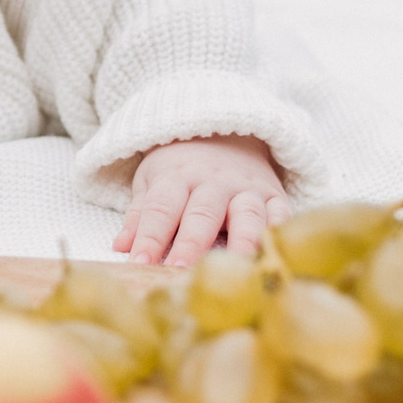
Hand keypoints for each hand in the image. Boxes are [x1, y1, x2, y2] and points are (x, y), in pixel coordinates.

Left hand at [113, 136, 290, 266]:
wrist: (223, 132)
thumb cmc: (180, 167)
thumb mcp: (152, 181)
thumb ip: (139, 215)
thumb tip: (121, 247)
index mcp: (177, 178)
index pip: (160, 209)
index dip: (149, 236)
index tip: (139, 264)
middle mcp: (213, 182)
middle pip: (202, 213)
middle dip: (191, 243)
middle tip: (180, 270)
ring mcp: (246, 188)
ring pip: (246, 214)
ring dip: (241, 241)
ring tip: (237, 269)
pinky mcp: (274, 195)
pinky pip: (281, 213)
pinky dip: (280, 231)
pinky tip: (276, 252)